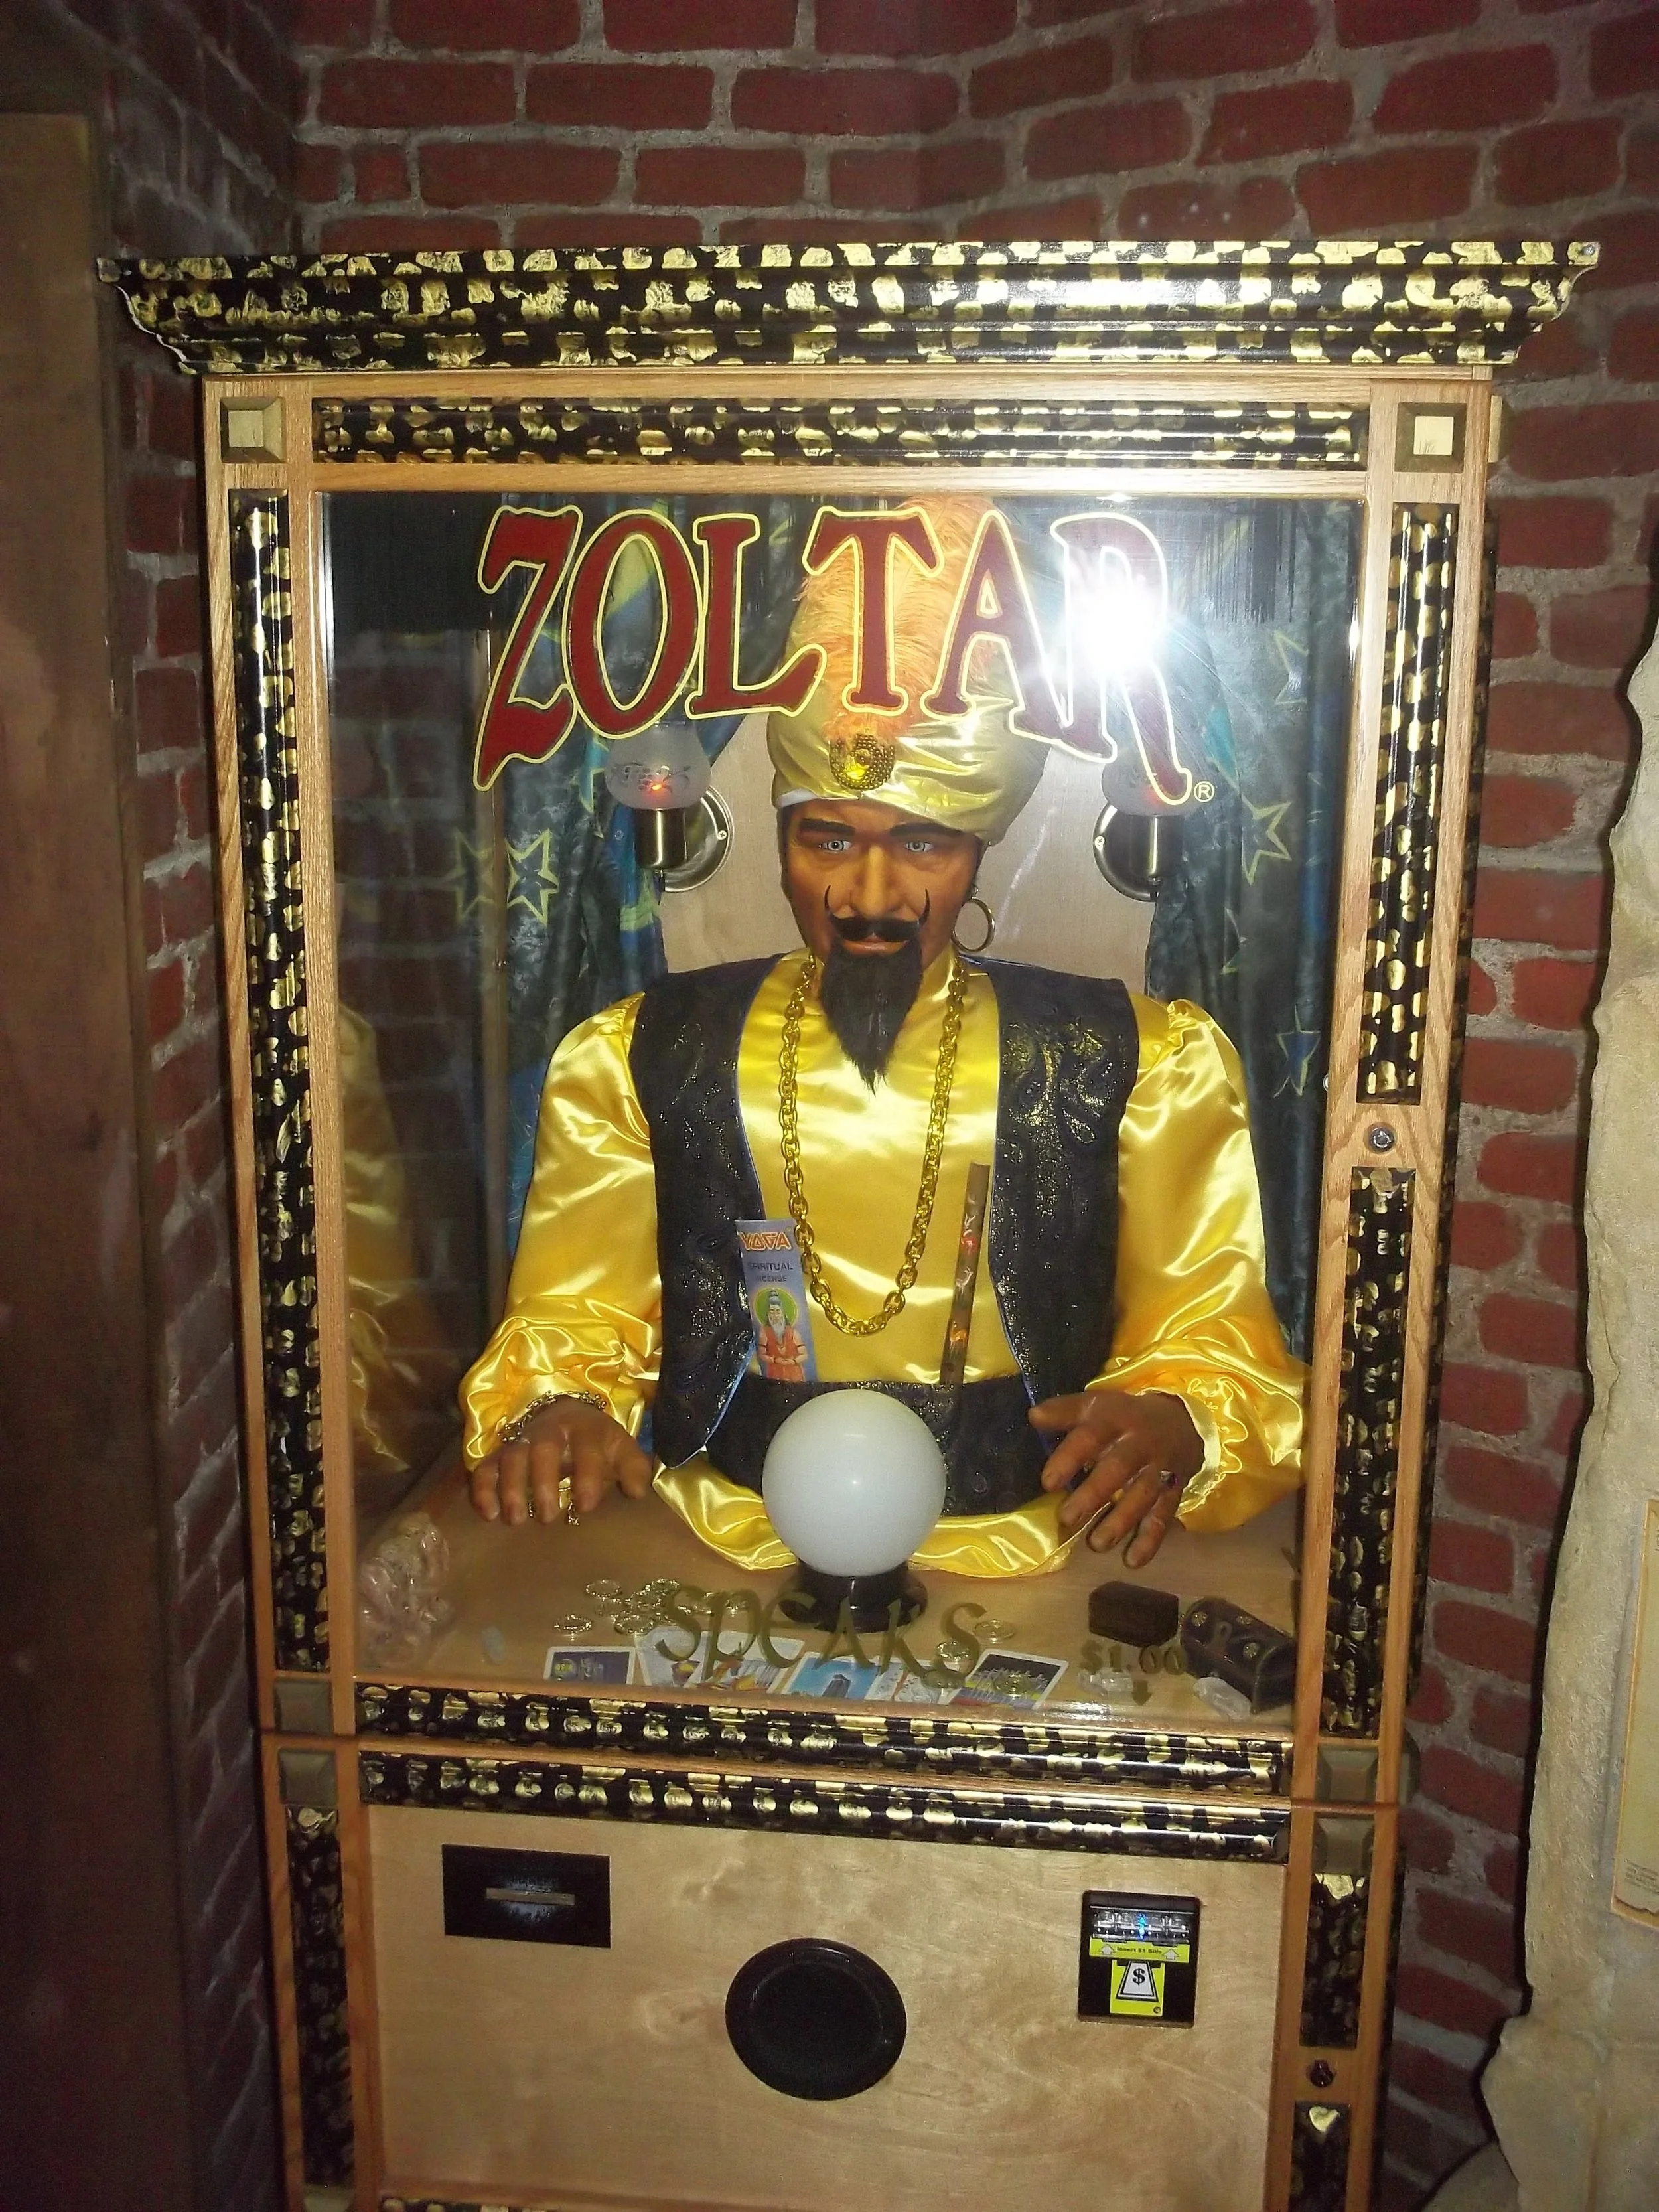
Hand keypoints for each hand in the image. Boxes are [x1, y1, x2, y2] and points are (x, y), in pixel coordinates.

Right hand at [469, 1401, 652, 1526]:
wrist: (566, 1413)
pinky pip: (486, 1466)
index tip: (586, 1506)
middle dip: (543, 1483)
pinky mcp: (500, 1453)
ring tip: (516, 1519)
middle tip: (548, 1516)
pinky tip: (488, 1513)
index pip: (587, 1449)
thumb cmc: (596, 1440)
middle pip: (544, 1450)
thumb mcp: (621, 1448)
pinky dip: (483, 1488)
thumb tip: (637, 1493)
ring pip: (512, 1457)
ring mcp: (523, 1440)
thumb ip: (634, 1469)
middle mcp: (551, 1431)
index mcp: (585, 1429)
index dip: (587, 1476)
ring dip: (511, 1487)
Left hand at [1031, 1389, 1203, 1566]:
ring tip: (1097, 1544)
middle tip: (1067, 1518)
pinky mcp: (1173, 1491)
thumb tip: (1032, 1416)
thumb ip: (1065, 1412)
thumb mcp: (1096, 1406)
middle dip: (1093, 1494)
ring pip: (1142, 1495)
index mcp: (1115, 1419)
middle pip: (1118, 1468)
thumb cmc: (1124, 1418)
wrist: (1182, 1421)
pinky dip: (1150, 1540)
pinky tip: (1133, 1561)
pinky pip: (1163, 1516)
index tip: (1048, 1482)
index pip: (1091, 1436)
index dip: (1069, 1457)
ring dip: (1121, 1521)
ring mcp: (1158, 1469)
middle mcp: (1138, 1444)